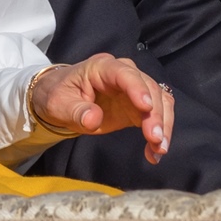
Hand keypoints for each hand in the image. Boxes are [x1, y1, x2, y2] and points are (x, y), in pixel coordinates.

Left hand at [30, 55, 174, 164]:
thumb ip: (76, 111)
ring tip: (159, 149)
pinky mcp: (137, 106)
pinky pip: (155, 115)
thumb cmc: (58, 96)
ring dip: (163, 123)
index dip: (137, 87)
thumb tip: (93, 119)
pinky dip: (159, 131)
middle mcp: (121, 73)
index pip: (123, 73)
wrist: (59, 100)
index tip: (146, 107)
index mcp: (101, 67)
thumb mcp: (59, 104)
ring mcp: (132, 88)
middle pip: (148, 86)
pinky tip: (154, 152)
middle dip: (155, 113)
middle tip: (155, 139)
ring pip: (158, 99)